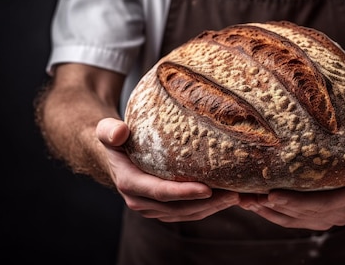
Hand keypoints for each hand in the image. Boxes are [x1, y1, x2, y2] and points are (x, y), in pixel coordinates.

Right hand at [95, 118, 239, 221]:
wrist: (115, 156)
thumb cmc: (116, 140)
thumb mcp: (108, 131)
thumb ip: (109, 130)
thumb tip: (119, 131)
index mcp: (130, 184)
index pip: (160, 192)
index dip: (184, 193)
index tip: (208, 189)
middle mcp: (140, 201)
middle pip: (178, 208)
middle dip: (207, 204)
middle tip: (233, 193)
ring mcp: (152, 208)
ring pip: (186, 214)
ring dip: (212, 208)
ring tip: (236, 196)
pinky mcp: (164, 209)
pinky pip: (188, 212)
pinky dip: (207, 208)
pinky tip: (226, 197)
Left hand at [238, 120, 344, 229]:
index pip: (326, 204)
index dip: (298, 202)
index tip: (272, 194)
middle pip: (305, 215)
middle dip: (274, 208)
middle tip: (247, 196)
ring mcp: (333, 215)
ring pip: (296, 220)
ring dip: (268, 212)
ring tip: (243, 199)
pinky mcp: (322, 213)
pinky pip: (295, 218)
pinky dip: (273, 213)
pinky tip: (253, 202)